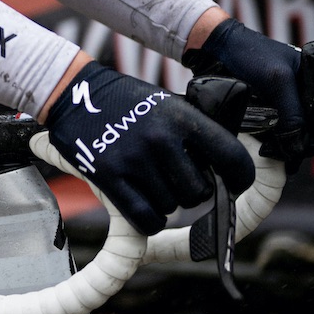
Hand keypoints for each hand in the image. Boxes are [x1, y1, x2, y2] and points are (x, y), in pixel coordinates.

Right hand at [41, 60, 254, 234]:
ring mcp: (133, 159)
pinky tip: (144, 207)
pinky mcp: (108, 177)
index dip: (239, 178)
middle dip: (192, 191)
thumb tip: (231, 165)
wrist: (73, 94)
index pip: (233, 159)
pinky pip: (146, 219)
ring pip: (172, 207)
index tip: (234, 184)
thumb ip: (198, 129)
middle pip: (200, 192)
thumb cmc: (127, 101)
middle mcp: (161, 139)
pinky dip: (149, 220)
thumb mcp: (168, 103)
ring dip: (166, 202)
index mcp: (182, 117)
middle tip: (178, 180)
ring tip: (151, 182)